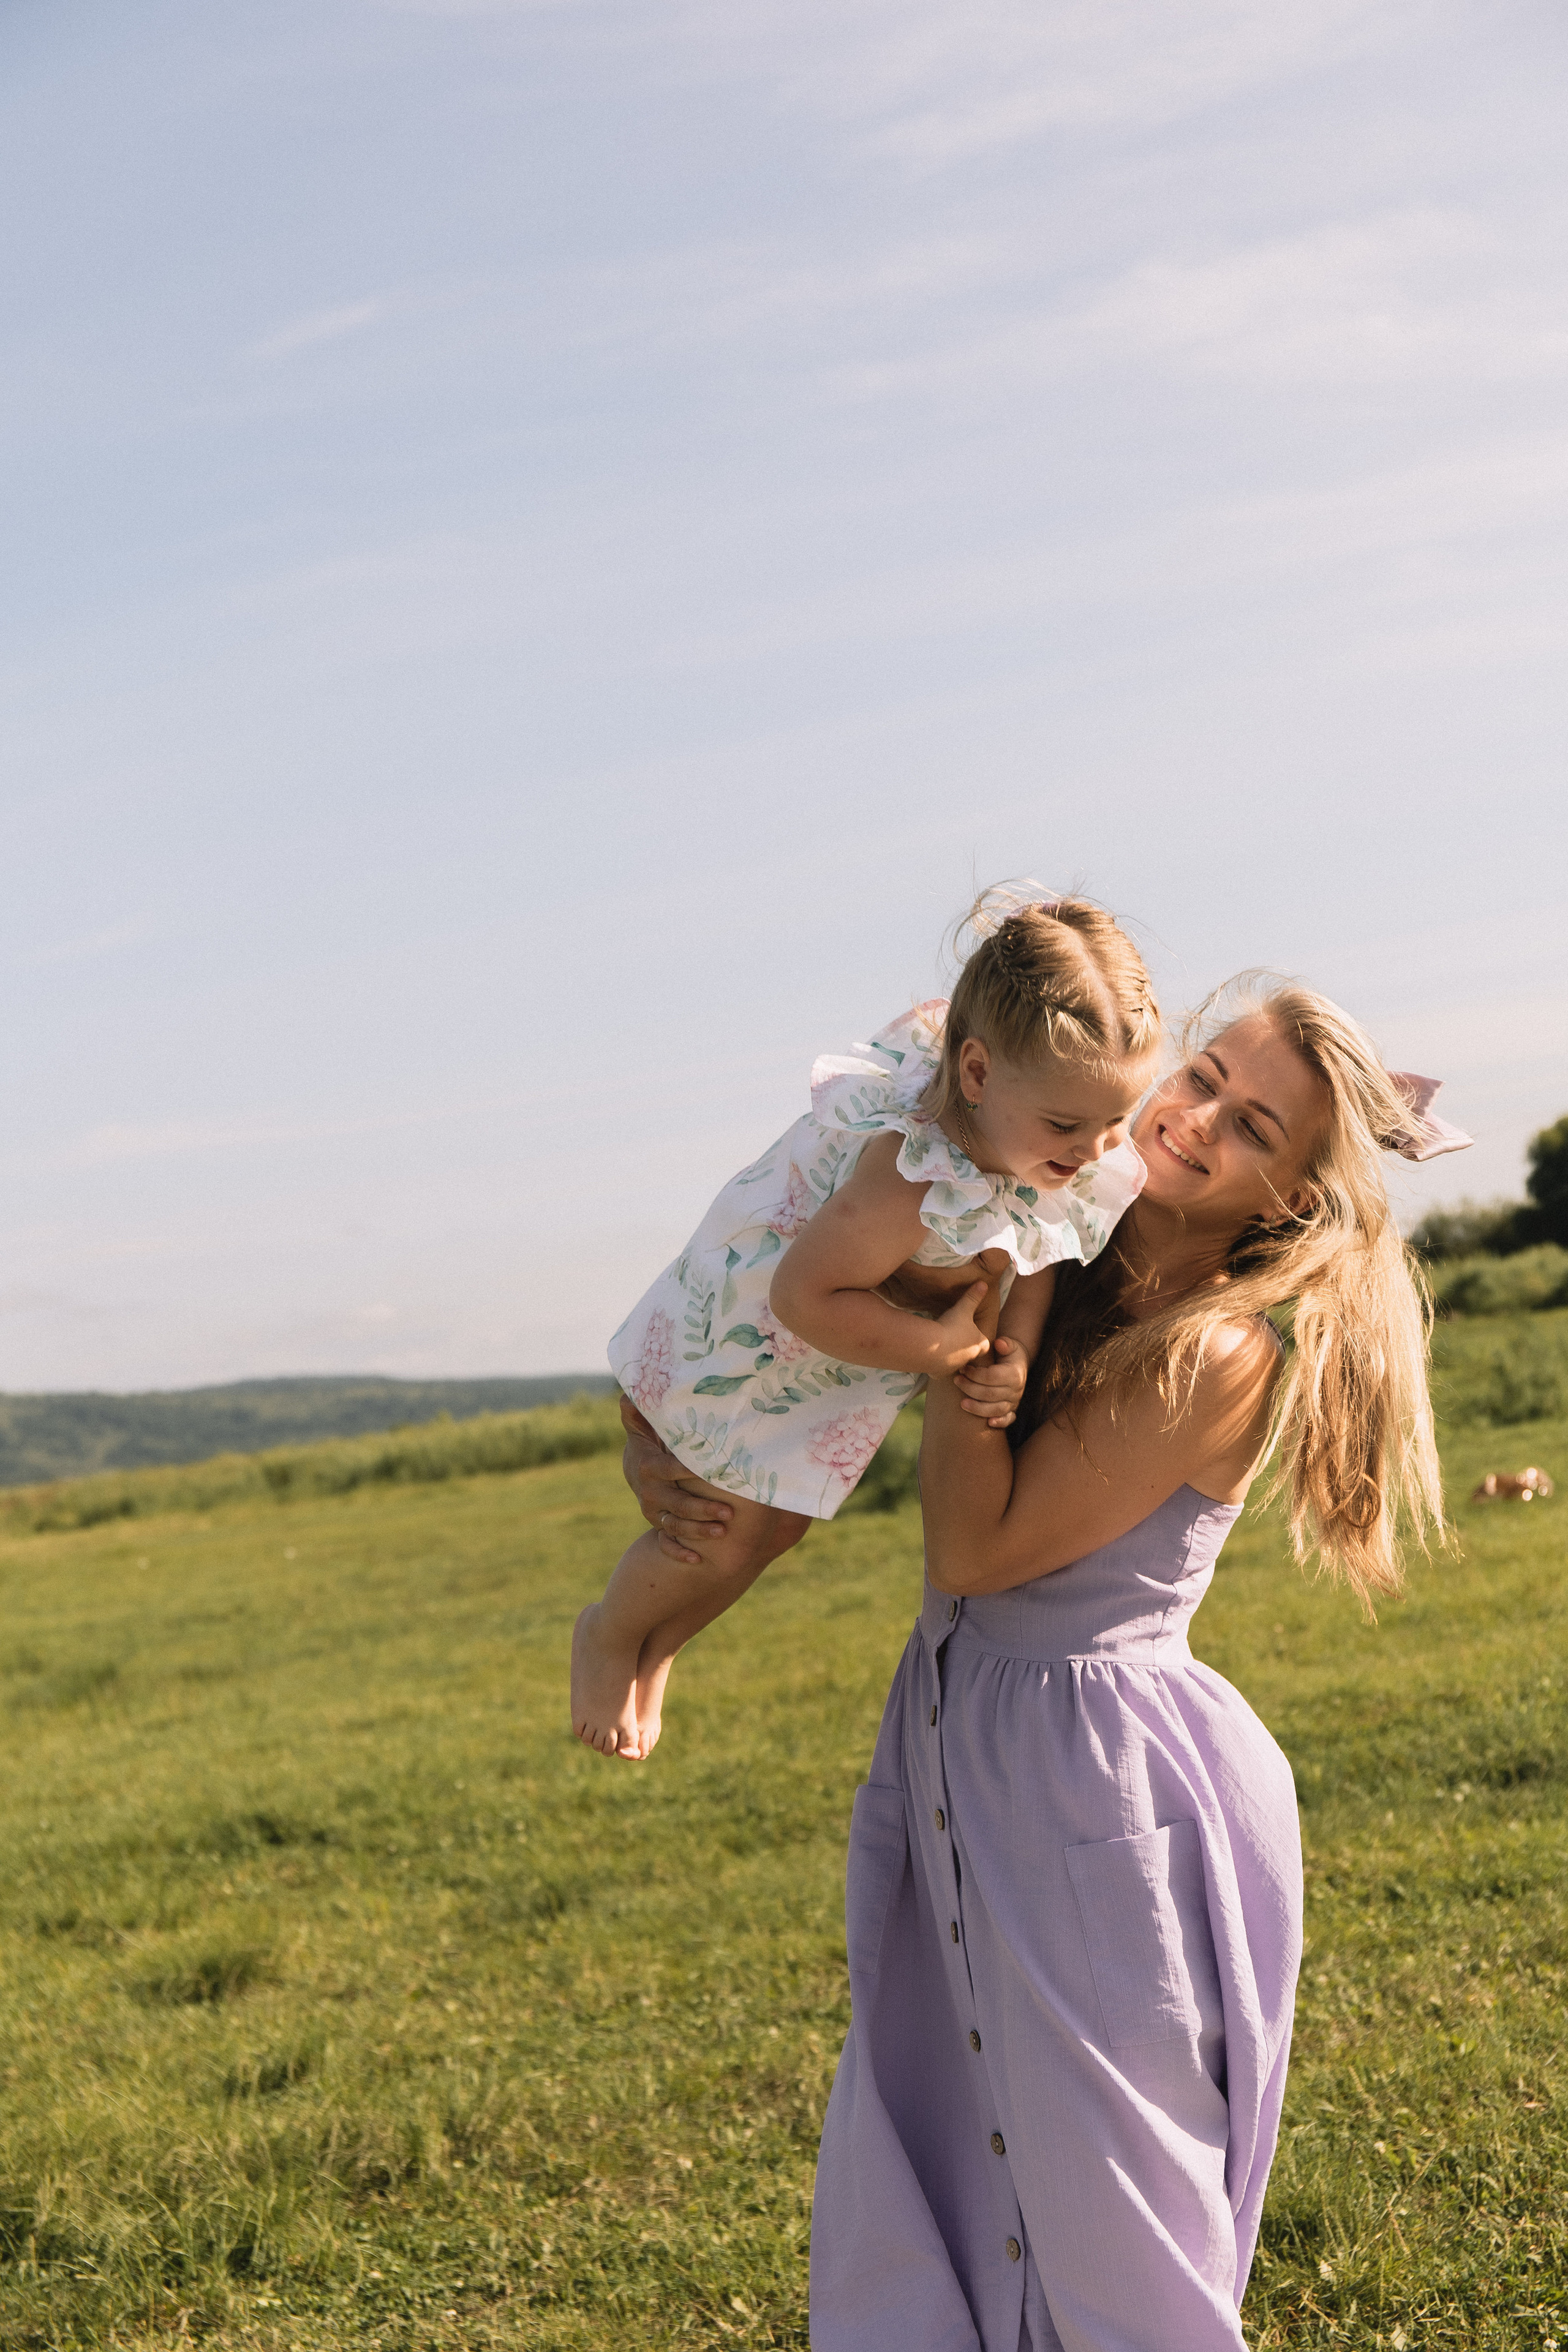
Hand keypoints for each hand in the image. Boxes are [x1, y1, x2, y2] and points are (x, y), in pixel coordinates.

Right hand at [618, 1395, 731, 1562]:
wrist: (636, 1466)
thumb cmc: (650, 1440)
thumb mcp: (644, 1425)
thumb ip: (640, 1411)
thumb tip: (630, 1392)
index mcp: (649, 1467)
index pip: (671, 1470)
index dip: (690, 1472)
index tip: (714, 1472)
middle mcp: (650, 1493)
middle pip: (677, 1504)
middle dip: (702, 1509)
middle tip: (729, 1512)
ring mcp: (654, 1512)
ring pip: (675, 1525)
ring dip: (698, 1531)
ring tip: (723, 1532)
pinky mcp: (658, 1525)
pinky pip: (665, 1543)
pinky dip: (678, 1552)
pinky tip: (697, 1560)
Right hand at [932, 1279, 996, 1374]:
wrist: (931, 1348)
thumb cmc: (951, 1327)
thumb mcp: (963, 1308)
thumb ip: (973, 1297)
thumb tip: (984, 1282)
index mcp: (978, 1344)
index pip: (985, 1343)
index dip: (979, 1338)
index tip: (972, 1333)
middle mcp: (969, 1358)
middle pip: (971, 1355)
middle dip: (965, 1348)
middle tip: (956, 1339)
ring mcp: (954, 1367)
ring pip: (955, 1363)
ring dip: (950, 1356)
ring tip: (942, 1346)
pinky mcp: (940, 1373)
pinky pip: (939, 1370)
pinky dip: (936, 1364)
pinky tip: (929, 1356)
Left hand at [954, 1333, 1028, 1428]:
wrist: (1018, 1365)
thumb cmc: (1008, 1353)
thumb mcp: (1010, 1345)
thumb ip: (1005, 1343)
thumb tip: (999, 1343)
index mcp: (1015, 1374)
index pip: (992, 1377)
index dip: (975, 1374)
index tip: (962, 1368)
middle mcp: (1016, 1390)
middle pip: (991, 1394)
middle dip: (970, 1389)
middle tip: (956, 1381)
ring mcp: (1014, 1402)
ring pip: (996, 1409)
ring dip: (978, 1408)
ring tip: (961, 1403)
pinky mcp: (1012, 1410)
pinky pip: (1008, 1419)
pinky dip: (1000, 1422)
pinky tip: (988, 1423)